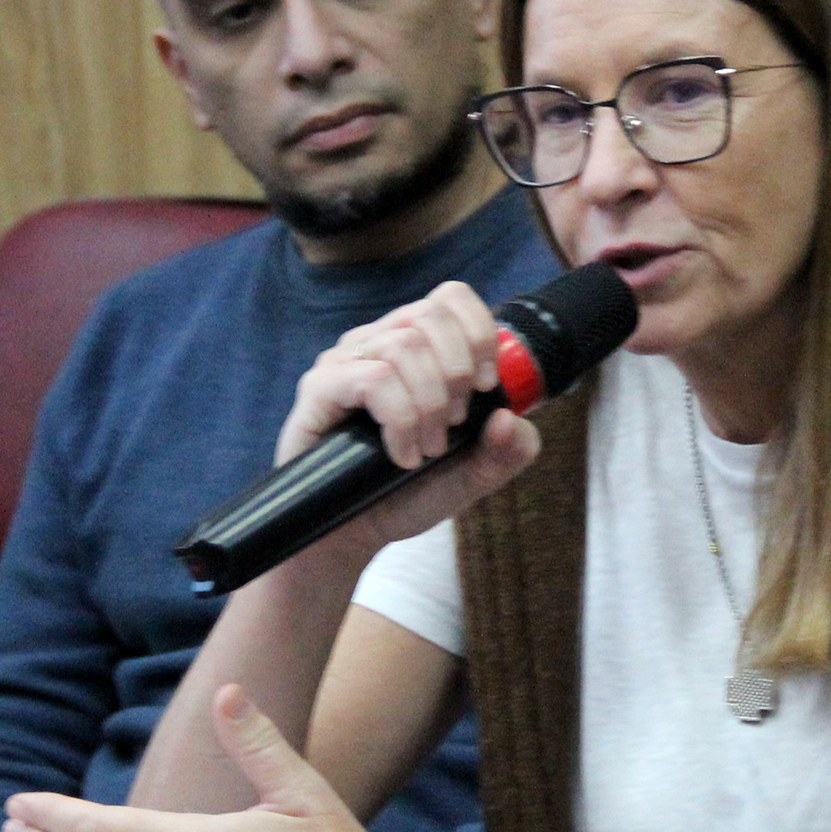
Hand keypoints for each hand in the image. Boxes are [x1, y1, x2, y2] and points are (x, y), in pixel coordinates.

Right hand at [281, 280, 540, 548]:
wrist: (355, 533)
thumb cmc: (410, 492)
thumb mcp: (475, 474)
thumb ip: (508, 450)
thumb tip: (510, 419)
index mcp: (417, 346)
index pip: (450, 297)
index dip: (479, 331)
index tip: (487, 384)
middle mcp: (378, 343)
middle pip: (430, 316)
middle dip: (457, 372)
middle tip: (454, 424)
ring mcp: (346, 362)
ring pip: (404, 346)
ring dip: (429, 405)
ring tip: (428, 449)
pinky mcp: (320, 388)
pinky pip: (374, 378)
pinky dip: (401, 419)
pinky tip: (402, 454)